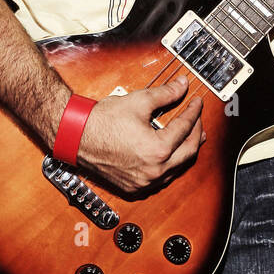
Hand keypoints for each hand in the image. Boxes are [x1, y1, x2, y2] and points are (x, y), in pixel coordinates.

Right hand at [77, 74, 204, 194]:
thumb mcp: (138, 101)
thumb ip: (166, 93)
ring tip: (192, 137)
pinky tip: (171, 155)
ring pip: (177, 169)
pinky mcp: (134, 187)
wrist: (75, 136)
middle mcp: (153, 171)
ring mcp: (144, 182)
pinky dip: (170, 165)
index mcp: (158, 151)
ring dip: (186, 151)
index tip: (196, 102)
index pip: (185, 128)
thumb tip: (181, 85)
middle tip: (197, 118)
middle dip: (196, 132)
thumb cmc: (101, 122)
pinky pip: (162, 179)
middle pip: (188, 152)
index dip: (194, 112)